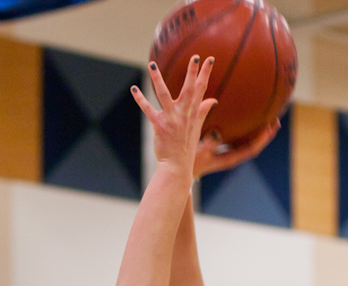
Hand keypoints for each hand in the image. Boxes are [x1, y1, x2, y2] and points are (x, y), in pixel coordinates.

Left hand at [132, 57, 216, 175]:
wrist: (177, 166)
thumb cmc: (186, 146)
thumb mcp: (197, 128)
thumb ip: (203, 111)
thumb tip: (213, 100)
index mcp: (193, 113)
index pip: (201, 90)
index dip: (205, 74)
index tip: (209, 59)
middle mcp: (183, 115)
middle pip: (189, 90)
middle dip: (192, 73)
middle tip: (195, 56)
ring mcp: (171, 120)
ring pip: (164, 95)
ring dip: (157, 79)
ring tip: (152, 65)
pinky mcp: (159, 126)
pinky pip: (148, 110)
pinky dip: (140, 100)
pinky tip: (134, 89)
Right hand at [193, 120, 279, 177]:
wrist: (184, 169)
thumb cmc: (192, 162)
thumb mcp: (200, 153)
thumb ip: (209, 143)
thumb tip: (218, 133)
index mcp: (230, 159)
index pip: (251, 149)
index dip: (261, 139)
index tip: (269, 127)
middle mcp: (233, 156)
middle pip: (255, 145)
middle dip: (266, 135)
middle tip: (276, 120)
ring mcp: (230, 152)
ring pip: (250, 141)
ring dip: (260, 131)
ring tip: (269, 118)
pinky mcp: (225, 147)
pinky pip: (241, 137)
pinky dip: (249, 128)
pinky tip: (251, 118)